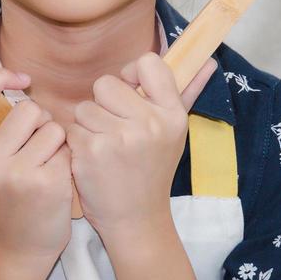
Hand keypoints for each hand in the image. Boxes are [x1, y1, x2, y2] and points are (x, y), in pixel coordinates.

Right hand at [0, 67, 72, 266]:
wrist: (19, 249)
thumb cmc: (6, 198)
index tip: (20, 79)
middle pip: (28, 109)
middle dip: (41, 121)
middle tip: (37, 146)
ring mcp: (18, 174)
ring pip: (53, 128)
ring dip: (57, 142)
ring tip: (46, 164)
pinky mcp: (47, 184)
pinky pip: (68, 149)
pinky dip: (68, 160)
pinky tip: (57, 181)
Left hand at [64, 53, 217, 242]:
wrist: (137, 218)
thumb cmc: (153, 170)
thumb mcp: (176, 133)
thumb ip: (188, 93)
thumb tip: (208, 61)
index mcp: (172, 115)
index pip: (148, 63)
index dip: (131, 74)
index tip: (129, 93)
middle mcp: (150, 123)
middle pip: (105, 83)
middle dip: (103, 105)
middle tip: (114, 130)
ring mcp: (120, 138)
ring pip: (84, 107)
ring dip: (88, 126)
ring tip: (104, 147)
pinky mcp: (92, 151)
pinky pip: (72, 128)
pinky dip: (76, 143)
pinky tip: (92, 160)